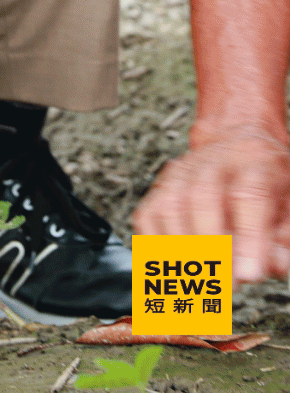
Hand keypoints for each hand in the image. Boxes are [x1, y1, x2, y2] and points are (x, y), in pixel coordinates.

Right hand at [134, 130, 289, 284]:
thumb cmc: (265, 178)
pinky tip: (172, 268)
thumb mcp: (289, 202)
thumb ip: (283, 236)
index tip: (250, 275)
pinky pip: (148, 216)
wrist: (236, 140)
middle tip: (225, 284)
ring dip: (184, 250)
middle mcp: (213, 161)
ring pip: (171, 206)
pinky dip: (156, 246)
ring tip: (200, 283)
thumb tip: (269, 266)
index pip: (250, 196)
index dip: (248, 237)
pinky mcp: (160, 185)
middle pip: (203, 197)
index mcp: (255, 163)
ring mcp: (181, 171)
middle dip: (212, 246)